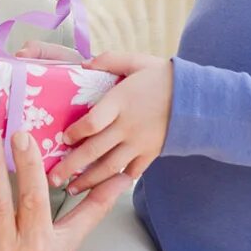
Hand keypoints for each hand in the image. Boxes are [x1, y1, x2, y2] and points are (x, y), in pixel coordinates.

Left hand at [48, 52, 172, 193]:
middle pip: (94, 150)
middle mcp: (127, 126)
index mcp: (120, 102)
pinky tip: (101, 190)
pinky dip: (115, 183)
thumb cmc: (163, 77)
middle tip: (53, 178)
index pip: (92, 123)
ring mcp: (139, 144)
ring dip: (88, 180)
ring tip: (71, 189)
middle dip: (71, 166)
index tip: (62, 139)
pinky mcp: (150, 154)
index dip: (75, 133)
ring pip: (109, 167)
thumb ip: (109, 60)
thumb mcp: (136, 61)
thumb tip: (84, 64)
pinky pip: (130, 173)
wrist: (197, 98)